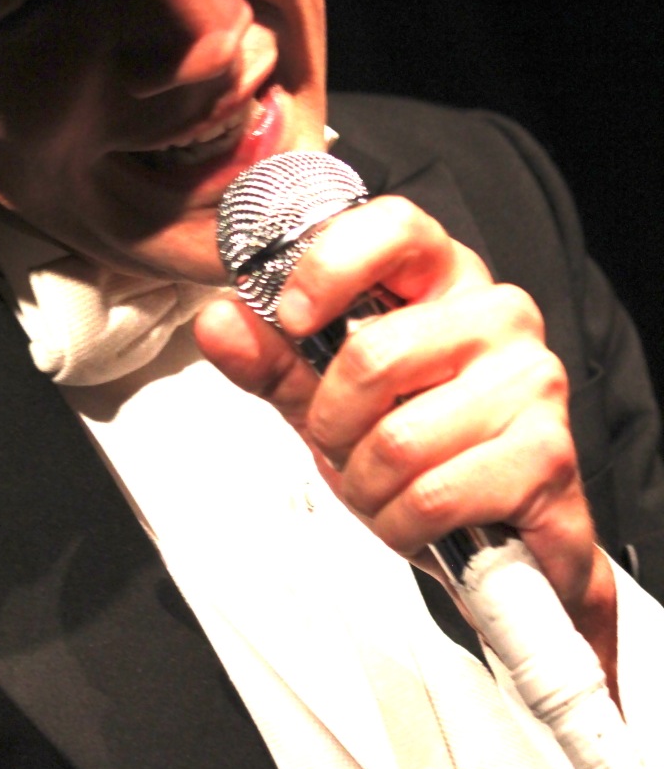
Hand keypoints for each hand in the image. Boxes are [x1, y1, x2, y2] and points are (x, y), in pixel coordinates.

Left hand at [195, 195, 616, 686]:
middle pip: (373, 353)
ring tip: (388, 487)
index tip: (292, 317)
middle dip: (332, 423)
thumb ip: (275, 361)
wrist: (501, 542)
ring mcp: (531, 378)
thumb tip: (220, 321)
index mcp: (444, 280)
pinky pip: (432, 493)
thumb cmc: (419, 454)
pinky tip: (421, 520)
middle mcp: (497, 314)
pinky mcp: (548, 451)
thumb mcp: (330, 401)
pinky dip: (403, 523)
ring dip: (367, 484)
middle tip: (345, 446)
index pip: (394, 226)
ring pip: (398, 438)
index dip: (330, 264)